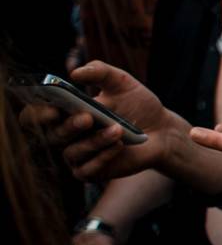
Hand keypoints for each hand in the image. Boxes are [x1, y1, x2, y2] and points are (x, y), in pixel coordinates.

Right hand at [27, 62, 183, 181]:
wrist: (162, 129)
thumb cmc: (137, 104)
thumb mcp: (122, 82)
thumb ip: (100, 72)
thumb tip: (75, 73)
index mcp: (65, 112)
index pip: (35, 116)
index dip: (37, 113)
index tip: (51, 108)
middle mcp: (66, 135)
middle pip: (53, 134)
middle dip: (69, 126)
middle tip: (88, 117)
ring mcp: (77, 155)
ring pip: (72, 152)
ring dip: (95, 141)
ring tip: (118, 129)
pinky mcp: (90, 172)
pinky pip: (87, 169)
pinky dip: (103, 157)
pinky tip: (119, 146)